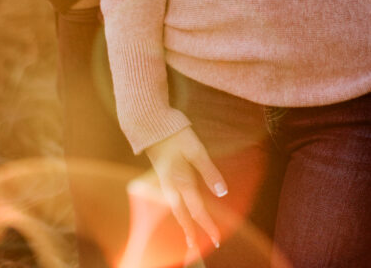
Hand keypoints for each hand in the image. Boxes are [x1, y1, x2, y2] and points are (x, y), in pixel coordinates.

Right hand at [145, 126, 227, 251]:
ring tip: (189, 235)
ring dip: (183, 223)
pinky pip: (170, 199)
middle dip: (191, 232)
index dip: (207, 226)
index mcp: (181, 181)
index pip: (197, 210)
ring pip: (175, 208)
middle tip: (198, 247)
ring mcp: (164, 180)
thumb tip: (222, 193)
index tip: (216, 239)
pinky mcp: (161, 173)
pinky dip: (177, 209)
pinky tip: (179, 208)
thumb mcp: (195, 150)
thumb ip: (208, 171)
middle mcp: (171, 185)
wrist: (148, 122)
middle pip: (182, 215)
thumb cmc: (174, 133)